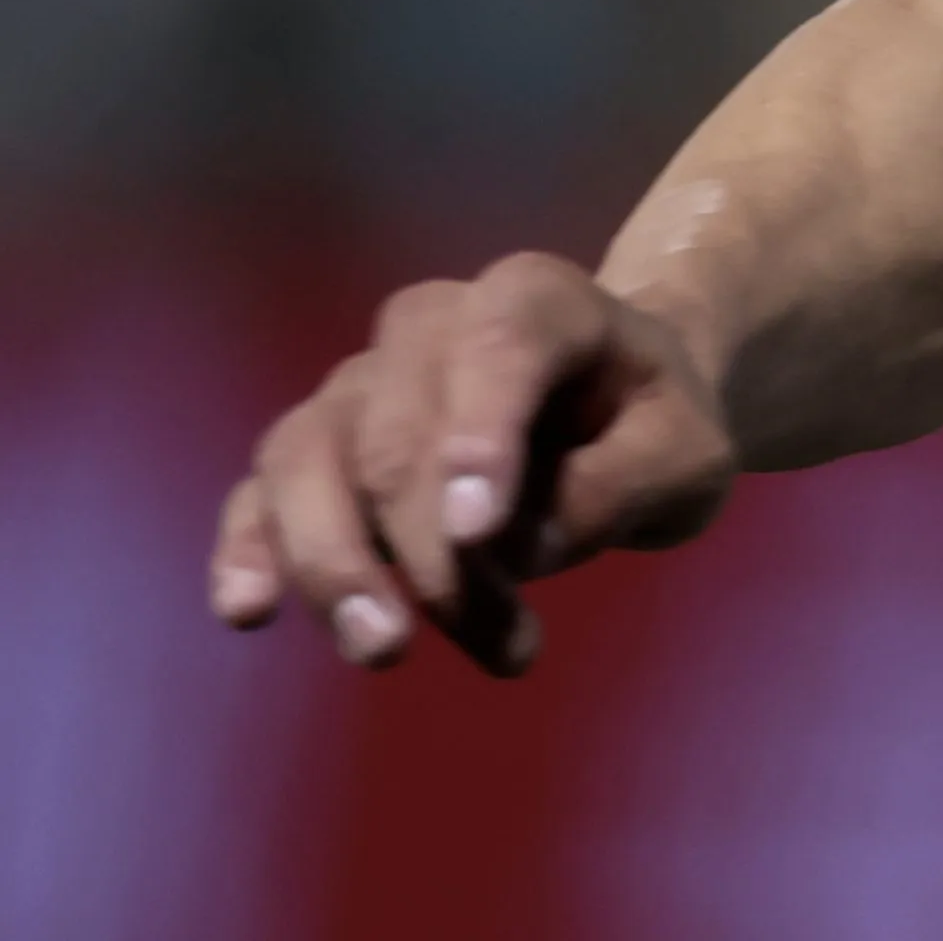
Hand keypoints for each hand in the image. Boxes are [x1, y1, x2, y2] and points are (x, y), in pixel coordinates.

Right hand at [212, 251, 739, 675]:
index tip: (481, 532)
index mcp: (533, 299)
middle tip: (497, 641)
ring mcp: (357, 385)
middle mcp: (428, 325)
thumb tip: (519, 546)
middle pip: (395, 433)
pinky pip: (258, 491)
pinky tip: (248, 609)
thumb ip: (619, 485)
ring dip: (334, 563)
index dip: (479, 437)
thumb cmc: (652, 423)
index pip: (497, 348)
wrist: (616, 406)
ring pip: (307, 460)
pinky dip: (249, 547)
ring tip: (384, 648)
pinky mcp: (313, 449)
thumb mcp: (687, 454)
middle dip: (428, 549)